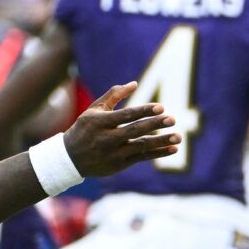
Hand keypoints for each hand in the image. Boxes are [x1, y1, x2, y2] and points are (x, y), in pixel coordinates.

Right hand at [62, 82, 179, 177]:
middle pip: (135, 131)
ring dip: (161, 141)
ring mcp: (114, 153)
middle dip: (155, 125)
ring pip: (141, 146)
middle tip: (172, 119)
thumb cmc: (84, 129)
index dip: (143, 111)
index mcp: (100, 122)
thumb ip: (113, 95)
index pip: (125, 115)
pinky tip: (172, 148)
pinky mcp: (120, 164)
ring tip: (178, 137)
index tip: (161, 107)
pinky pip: (142, 158)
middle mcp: (107, 138)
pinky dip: (158, 153)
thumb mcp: (94, 109)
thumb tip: (134, 84)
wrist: (70, 158)